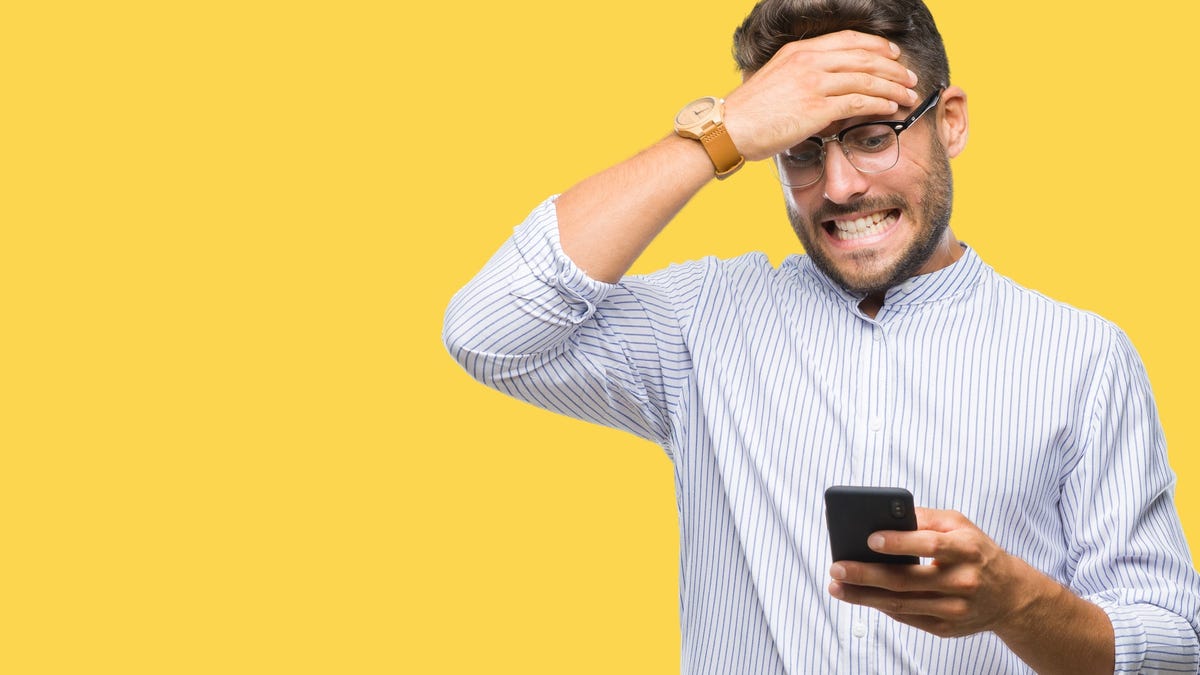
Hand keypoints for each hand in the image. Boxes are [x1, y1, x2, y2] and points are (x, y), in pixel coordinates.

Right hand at [722, 30, 919, 161]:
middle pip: (863, 56)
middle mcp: (808, 62)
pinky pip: (858, 102)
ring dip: (892, 86)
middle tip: (909, 77)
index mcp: (798, 51)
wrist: (728, 129)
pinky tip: (891, 107)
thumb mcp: (774, 80)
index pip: (848, 40)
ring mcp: (813, 83)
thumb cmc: (748, 113)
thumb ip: (800, 76)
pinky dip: (879, 103)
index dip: (876, 45)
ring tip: (908, 95)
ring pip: (866, 78)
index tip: (893, 55)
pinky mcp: (816, 108)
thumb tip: (824, 88)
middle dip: (892, 67)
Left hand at [827, 507, 1041, 637]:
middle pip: (907, 580)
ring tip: (837, 585)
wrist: (1011, 595)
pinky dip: (881, 606)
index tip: (870, 539)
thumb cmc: (976, 551)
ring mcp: (955, 609)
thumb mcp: (960, 525)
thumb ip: (925, 518)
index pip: (930, 545)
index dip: (899, 542)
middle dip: (867, 574)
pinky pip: (906, 617)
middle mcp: (963, 581)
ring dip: (864, 596)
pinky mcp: (947, 628)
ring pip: (901, 603)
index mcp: (967, 549)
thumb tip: (884, 514)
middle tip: (837, 567)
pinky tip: (860, 596)